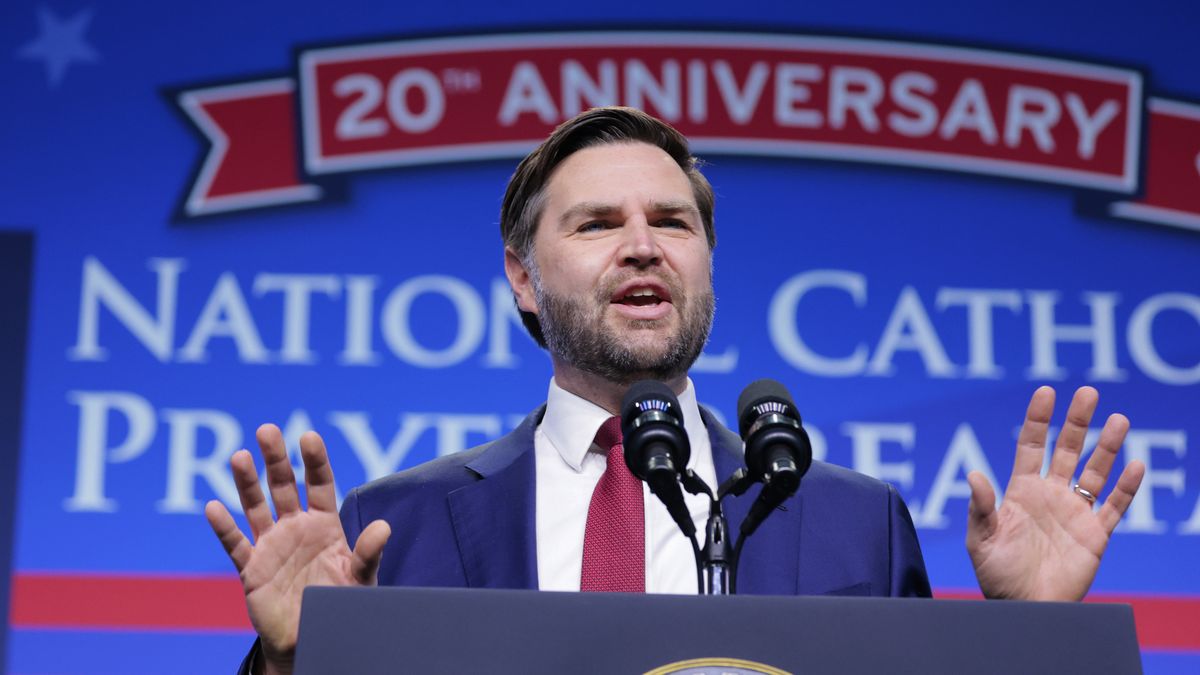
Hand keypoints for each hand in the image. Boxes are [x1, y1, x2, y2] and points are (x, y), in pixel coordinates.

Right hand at [205, 424, 390, 674]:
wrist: (313, 640)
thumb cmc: (340, 605)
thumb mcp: (360, 579)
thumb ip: (368, 553)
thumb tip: (384, 527)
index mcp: (324, 525)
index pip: (319, 485)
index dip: (314, 461)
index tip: (309, 437)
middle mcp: (296, 528)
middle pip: (284, 487)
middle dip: (276, 459)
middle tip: (267, 430)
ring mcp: (271, 546)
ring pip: (256, 508)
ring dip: (246, 483)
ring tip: (239, 456)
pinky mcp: (251, 569)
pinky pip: (235, 545)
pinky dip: (224, 527)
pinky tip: (214, 507)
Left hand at [966, 386, 1144, 600]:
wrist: (1025, 608)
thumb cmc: (997, 574)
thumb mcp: (981, 540)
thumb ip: (980, 508)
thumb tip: (974, 474)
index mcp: (1021, 491)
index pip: (1030, 446)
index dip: (1038, 419)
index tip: (1046, 392)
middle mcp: (1050, 495)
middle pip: (1067, 449)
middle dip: (1077, 421)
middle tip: (1088, 392)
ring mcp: (1075, 512)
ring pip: (1095, 471)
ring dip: (1108, 447)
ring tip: (1120, 419)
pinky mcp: (1095, 534)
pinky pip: (1114, 506)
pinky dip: (1127, 488)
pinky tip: (1135, 466)